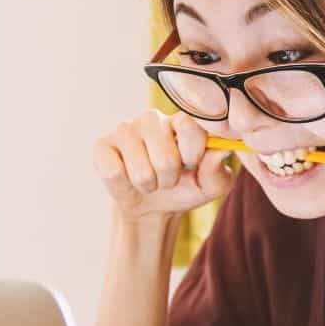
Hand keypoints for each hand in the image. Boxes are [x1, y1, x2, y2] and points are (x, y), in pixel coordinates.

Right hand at [93, 109, 233, 224]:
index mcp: (181, 121)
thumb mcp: (211, 185)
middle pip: (165, 157)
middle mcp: (152, 119)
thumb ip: (218, 169)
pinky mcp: (102, 145)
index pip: (190, 126)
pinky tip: (128, 178)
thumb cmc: (186, 188)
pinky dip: (125, 186)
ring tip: (150, 180)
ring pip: (140, 169)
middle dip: (170, 179)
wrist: (153, 206)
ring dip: (149, 185)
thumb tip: (222, 149)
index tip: (191, 163)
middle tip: (168, 178)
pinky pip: (114, 173)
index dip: (193, 152)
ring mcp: (125, 129)